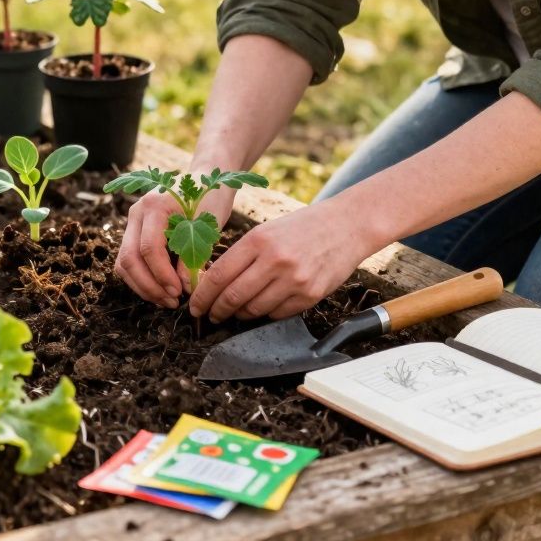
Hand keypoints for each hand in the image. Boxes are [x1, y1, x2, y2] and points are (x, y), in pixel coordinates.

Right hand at [115, 185, 235, 308]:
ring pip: (124, 263)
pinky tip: (160, 290)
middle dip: (149, 285)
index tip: (179, 292)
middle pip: (129, 258)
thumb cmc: (209, 199)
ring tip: (166, 300)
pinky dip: (141, 280)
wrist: (204, 180)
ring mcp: (132, 223)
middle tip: (172, 301)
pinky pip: (128, 262)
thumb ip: (194, 256)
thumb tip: (185, 288)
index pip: (149, 248)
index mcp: (155, 205)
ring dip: (143, 286)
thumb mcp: (207, 226)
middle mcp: (137, 213)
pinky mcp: (134, 234)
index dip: (162, 275)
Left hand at [188, 197, 384, 322]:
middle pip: (233, 297)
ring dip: (240, 315)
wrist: (346, 225)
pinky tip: (263, 306)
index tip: (195, 306)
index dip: (203, 295)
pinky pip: (278, 314)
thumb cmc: (301, 227)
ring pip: (254, 310)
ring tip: (236, 311)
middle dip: (216, 310)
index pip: (219, 275)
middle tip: (211, 315)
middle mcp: (275, 260)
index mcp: (258, 240)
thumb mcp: (266, 231)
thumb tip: (213, 284)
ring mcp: (294, 279)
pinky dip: (266, 314)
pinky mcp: (310, 295)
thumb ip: (242, 255)